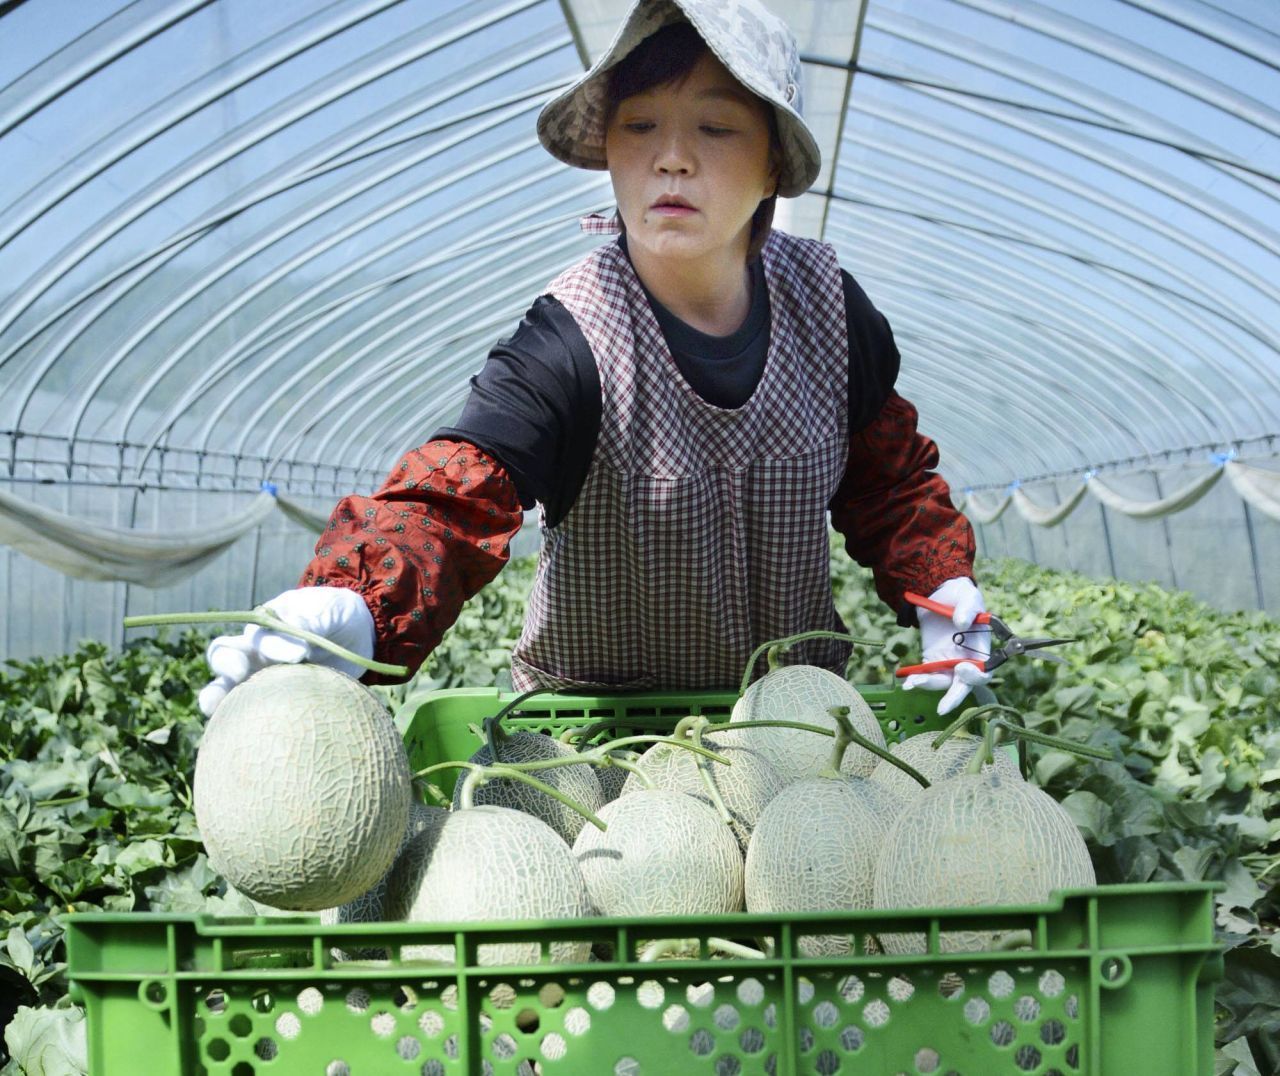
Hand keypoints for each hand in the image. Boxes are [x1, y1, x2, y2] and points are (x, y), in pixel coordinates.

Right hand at [198, 588, 375, 716]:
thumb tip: (295, 628)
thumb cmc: (336, 617)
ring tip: (212, 709)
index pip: (260, 635)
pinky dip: (240, 723)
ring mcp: (258, 678)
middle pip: (225, 656)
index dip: (275, 645)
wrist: (353, 637)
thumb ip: (312, 618)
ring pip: (224, 688)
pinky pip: (248, 712)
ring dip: (215, 697)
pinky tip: (243, 738)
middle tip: (239, 673)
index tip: (301, 654)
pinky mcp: (269, 702)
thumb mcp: (330, 610)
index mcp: (267, 626)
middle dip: (227, 663)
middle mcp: (254, 652)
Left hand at [901, 577, 991, 714]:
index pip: (984, 670)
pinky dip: (918, 680)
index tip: (961, 667)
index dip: (975, 674)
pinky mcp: (932, 660)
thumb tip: (961, 622)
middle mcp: (967, 660)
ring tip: (913, 682)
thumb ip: (968, 608)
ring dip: (929, 685)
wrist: (940, 595)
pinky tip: (908, 683)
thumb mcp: (967, 596)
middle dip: (953, 697)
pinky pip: (927, 675)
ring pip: (942, 682)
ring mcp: (948, 662)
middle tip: (943, 707)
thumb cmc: (960, 597)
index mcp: (982, 649)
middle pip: (963, 685)